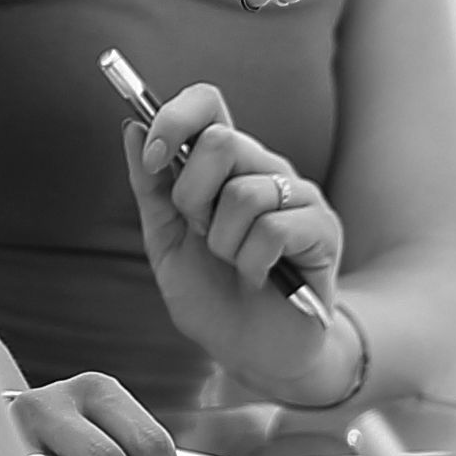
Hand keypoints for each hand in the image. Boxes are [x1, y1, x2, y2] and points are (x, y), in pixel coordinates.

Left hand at [122, 84, 357, 402]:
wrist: (254, 353)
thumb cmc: (212, 296)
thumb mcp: (166, 242)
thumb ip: (150, 188)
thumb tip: (131, 127)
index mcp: (224, 164)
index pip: (207, 102)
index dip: (174, 118)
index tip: (154, 158)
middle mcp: (264, 167)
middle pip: (220, 141)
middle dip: (192, 198)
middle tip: (202, 234)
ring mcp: (298, 195)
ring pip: (243, 193)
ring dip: (223, 243)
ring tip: (235, 264)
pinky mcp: (323, 228)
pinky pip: (273, 230)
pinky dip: (252, 264)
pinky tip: (261, 277)